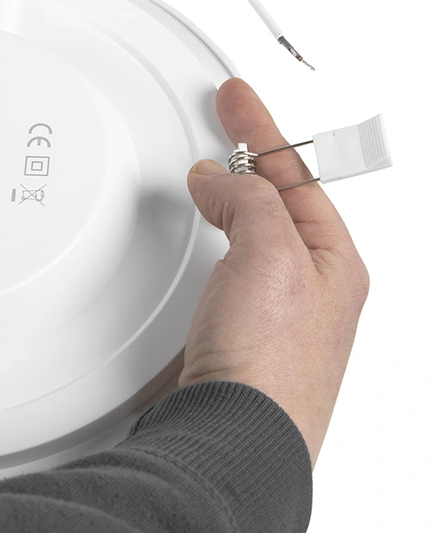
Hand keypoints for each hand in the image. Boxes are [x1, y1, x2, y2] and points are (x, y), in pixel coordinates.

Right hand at [180, 77, 369, 467]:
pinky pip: (225, 261)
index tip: (235, 98)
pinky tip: (202, 233)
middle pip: (276, 199)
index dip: (261, 130)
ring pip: (249, 231)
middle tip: (227, 121)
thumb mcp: (271, 254)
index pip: (293, 175)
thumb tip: (219, 178)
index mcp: (331, 261)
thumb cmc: (267, 362)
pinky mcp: (234, 331)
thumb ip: (248, 200)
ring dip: (228, 196)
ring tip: (213, 170)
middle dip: (252, 157)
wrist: (232, 435)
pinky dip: (210, 235)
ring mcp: (271, 311)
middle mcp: (308, 287)